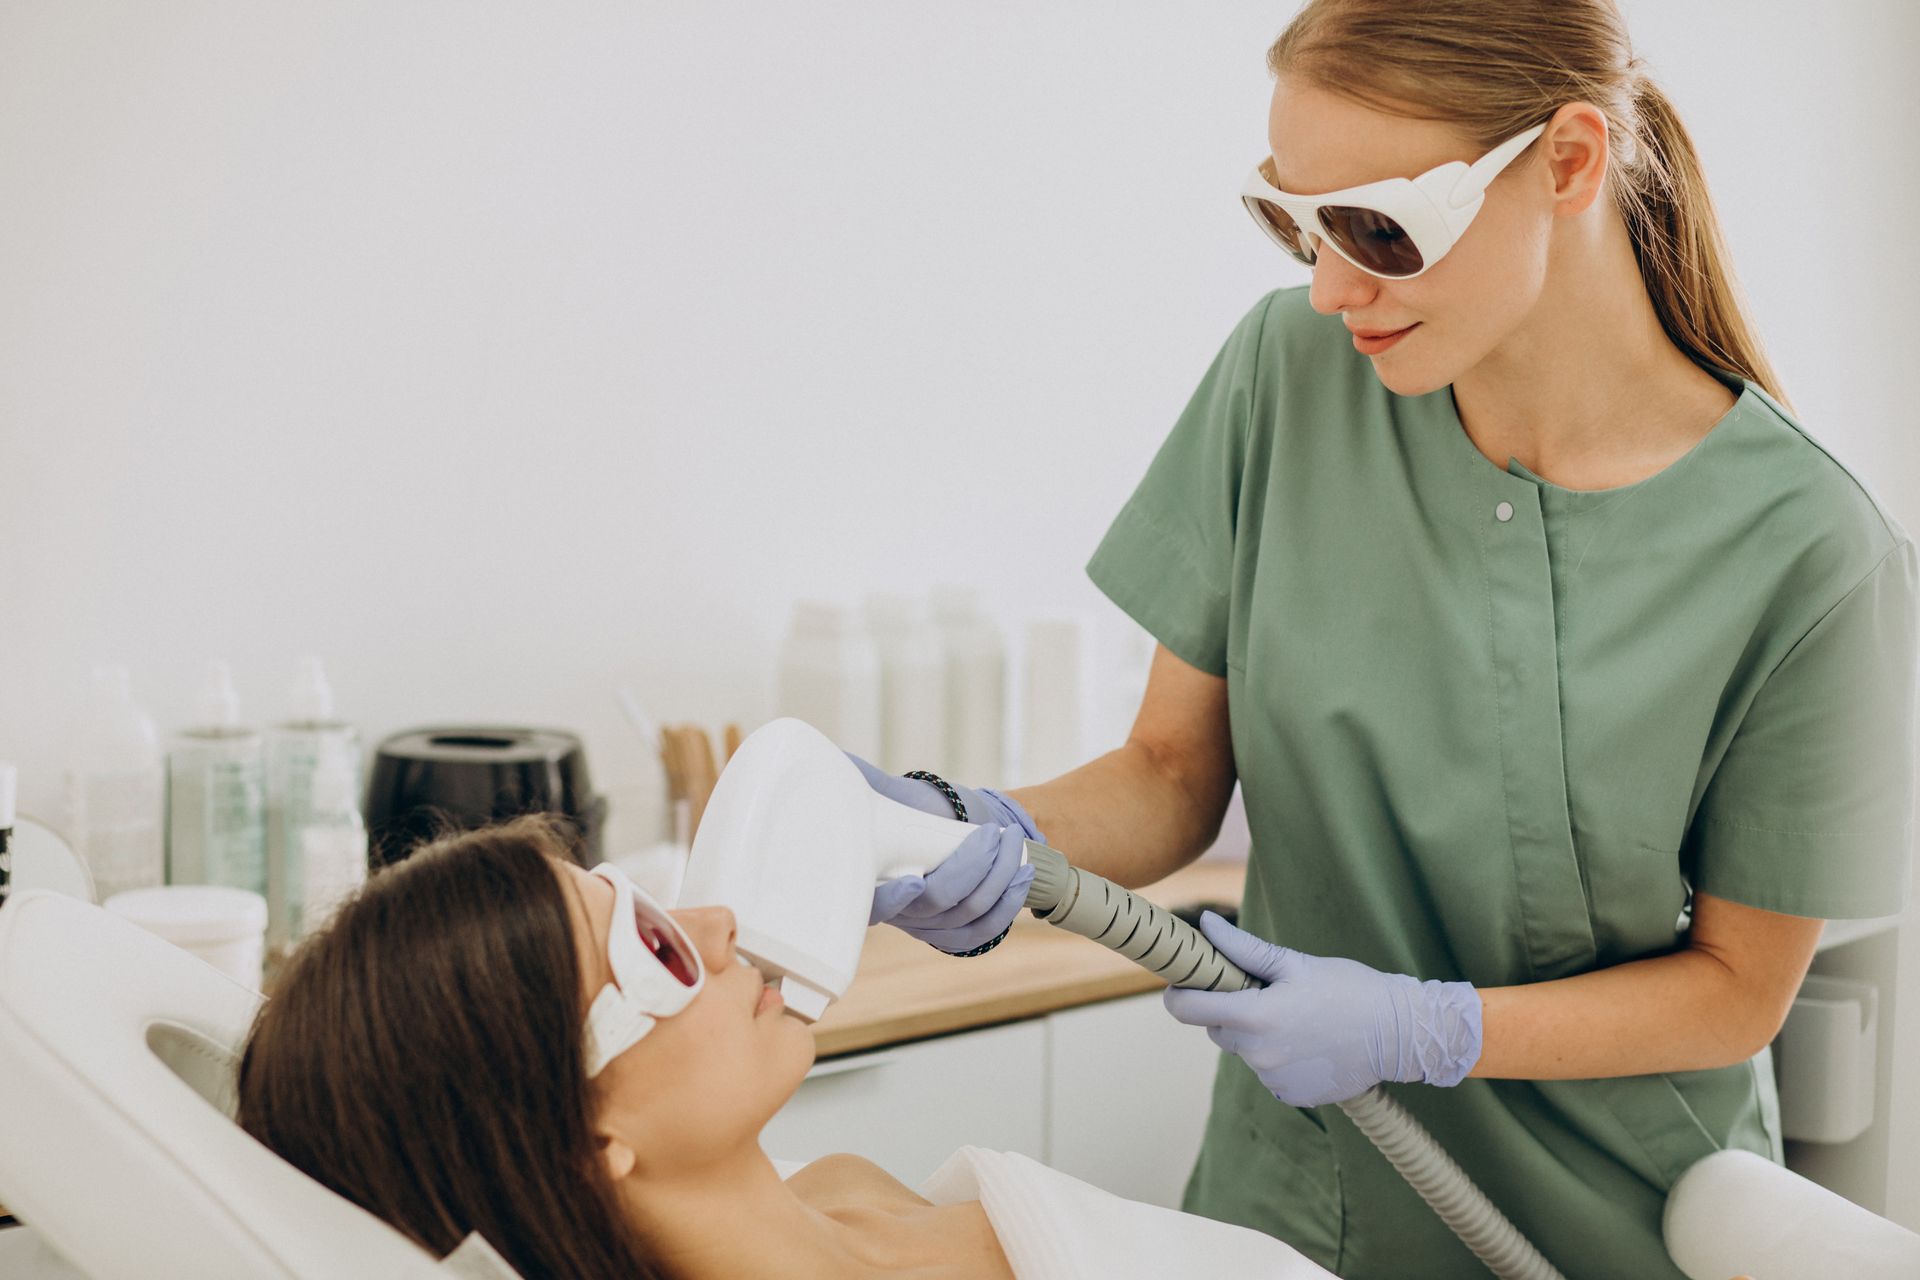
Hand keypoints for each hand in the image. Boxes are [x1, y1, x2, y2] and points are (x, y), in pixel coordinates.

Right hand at [850, 753, 1043, 954]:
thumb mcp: (884, 796)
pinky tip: (1023, 875)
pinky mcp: (956, 934)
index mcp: (872, 883)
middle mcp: (899, 912)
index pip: (875, 905)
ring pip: (968, 915)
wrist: (940, 829)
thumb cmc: (906, 811)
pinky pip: (986, 931)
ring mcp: (929, 928)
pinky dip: (1010, 904)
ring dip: (1000, 879)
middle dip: (972, 868)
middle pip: (936, 902)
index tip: (915, 881)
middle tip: (994, 832)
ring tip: (1015, 843)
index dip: (893, 900)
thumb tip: (839, 759)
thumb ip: (863, 782)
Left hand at [1162, 911, 1482, 1107]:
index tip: (1184, 983)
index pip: (1188, 1009)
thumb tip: (1206, 924)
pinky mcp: (1292, 1096)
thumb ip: (1243, 948)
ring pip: (1244, 1052)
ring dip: (1257, 1037)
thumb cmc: (1349, 989)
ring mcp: (1275, 1079)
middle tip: (1266, 995)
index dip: (1179, 994)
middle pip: (1217, 1030)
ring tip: (1298, 1020)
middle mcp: (1259, 1054)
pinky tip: (1309, 1044)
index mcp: (1255, 1016)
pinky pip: (1269, 1074)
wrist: (1400, 1034)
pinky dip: (1279, 1059)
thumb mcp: (1295, 963)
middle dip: (1230, 1011)